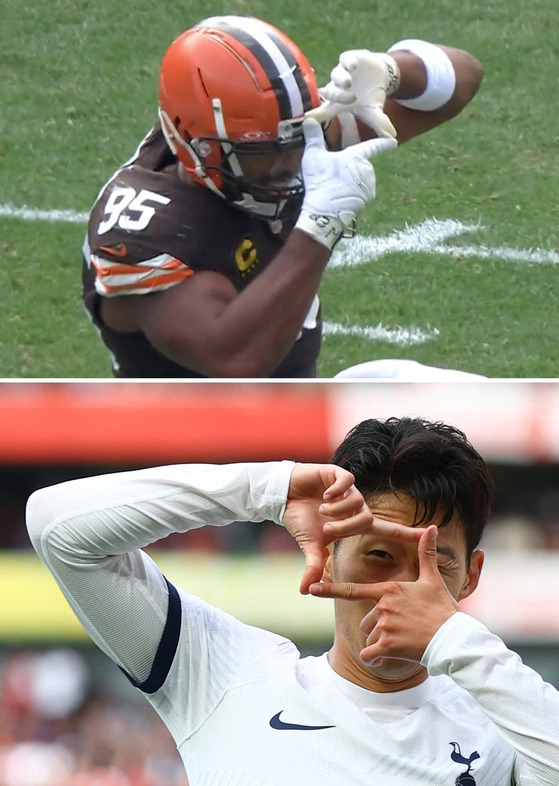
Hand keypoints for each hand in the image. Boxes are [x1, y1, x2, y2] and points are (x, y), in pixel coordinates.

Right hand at [283, 463, 421, 593]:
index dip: (407, 534)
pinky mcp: (338, 474)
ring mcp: (348, 490)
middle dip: (346, 527)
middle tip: (327, 529)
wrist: (284, 496)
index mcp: (355, 522)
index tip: (430, 534)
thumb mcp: (310, 545)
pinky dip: (335, 493)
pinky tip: (324, 496)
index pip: (388, 530)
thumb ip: (314, 565)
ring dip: (338, 511)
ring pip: (357, 502)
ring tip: (321, 511)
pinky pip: (347, 483)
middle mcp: (356, 505)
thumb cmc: (300, 519)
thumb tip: (305, 591)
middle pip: (367, 519)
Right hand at [295, 118, 396, 248]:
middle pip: (361, 164)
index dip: (384, 143)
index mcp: (357, 156)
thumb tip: (308, 119)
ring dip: (353, 180)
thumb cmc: (320, 180)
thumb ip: (313, 137)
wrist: (325, 211)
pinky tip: (342, 196)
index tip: (394, 143)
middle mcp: (367, 169)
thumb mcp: (313, 156)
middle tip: (335, 173)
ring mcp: (369, 185)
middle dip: (352, 167)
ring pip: (362, 178)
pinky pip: (362, 192)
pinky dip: (354, 193)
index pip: (374, 146)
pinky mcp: (367, 199)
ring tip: (336, 186)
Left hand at [306, 50, 399, 138]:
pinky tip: (353, 66)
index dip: (315, 115)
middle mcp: (336, 88)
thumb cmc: (371, 97)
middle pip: (331, 93)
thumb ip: (379, 124)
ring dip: (341, 79)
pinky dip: (348, 62)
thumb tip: (392, 137)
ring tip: (349, 82)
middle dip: (338, 95)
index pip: (323, 111)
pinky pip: (345, 59)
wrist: (380, 76)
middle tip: (351, 99)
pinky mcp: (349, 59)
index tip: (306, 118)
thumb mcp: (375, 112)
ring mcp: (342, 73)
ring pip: (336, 75)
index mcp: (338, 104)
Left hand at [309, 525, 460, 663]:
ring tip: (403, 643)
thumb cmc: (442, 610)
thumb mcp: (432, 580)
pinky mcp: (388, 644)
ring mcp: (384, 625)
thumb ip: (426, 554)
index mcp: (388, 589)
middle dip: (378, 629)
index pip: (352, 590)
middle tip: (402, 631)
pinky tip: (387, 659)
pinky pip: (369, 654)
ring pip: (369, 638)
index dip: (329, 589)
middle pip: (366, 621)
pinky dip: (375, 659)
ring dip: (381, 644)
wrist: (454, 639)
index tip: (311, 589)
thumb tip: (431, 527)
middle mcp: (383, 605)